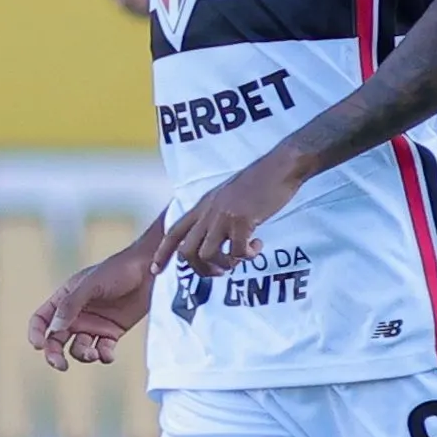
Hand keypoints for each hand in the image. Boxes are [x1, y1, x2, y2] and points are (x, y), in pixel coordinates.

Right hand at [29, 247, 153, 370]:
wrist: (148, 272)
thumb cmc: (117, 271)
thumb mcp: (90, 284)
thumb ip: (71, 304)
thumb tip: (54, 328)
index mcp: (65, 299)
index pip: (41, 320)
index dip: (36, 334)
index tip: (39, 346)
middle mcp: (76, 315)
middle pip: (56, 340)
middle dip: (54, 355)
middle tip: (60, 365)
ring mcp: (94, 325)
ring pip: (79, 349)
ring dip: (83, 355)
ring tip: (93, 352)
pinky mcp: (112, 333)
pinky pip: (103, 351)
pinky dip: (104, 356)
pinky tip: (108, 353)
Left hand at [156, 147, 306, 278]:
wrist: (281, 165)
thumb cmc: (260, 181)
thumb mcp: (228, 195)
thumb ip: (218, 213)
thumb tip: (218, 238)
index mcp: (203, 205)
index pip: (173, 231)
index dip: (162, 253)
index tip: (155, 270)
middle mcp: (208, 212)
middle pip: (187, 252)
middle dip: (201, 270)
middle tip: (221, 271)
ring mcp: (224, 216)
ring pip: (207, 255)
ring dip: (224, 265)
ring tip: (239, 259)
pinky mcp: (242, 220)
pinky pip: (237, 252)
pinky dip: (247, 256)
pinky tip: (257, 245)